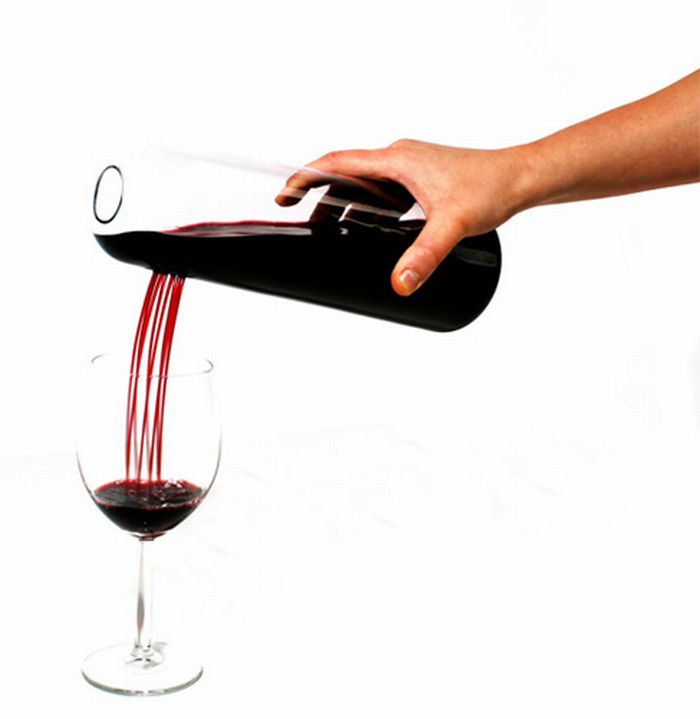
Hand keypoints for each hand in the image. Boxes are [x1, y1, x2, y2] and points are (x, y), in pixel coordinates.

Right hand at [276, 139, 531, 294]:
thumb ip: (425, 255)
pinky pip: (383, 192)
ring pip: (364, 184)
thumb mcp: (453, 225)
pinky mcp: (422, 180)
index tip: (284, 195)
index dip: (305, 178)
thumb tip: (400, 284)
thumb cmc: (492, 188)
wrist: (523, 177)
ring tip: (329, 228)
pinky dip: (367, 207)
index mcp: (397, 160)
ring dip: (343, 203)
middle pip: (345, 174)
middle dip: (319, 195)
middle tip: (299, 217)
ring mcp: (411, 169)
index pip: (337, 163)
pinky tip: (370, 229)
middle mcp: (400, 159)